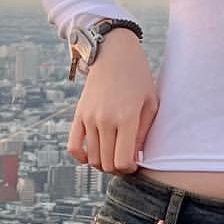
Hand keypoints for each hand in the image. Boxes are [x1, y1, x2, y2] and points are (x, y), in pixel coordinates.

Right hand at [68, 31, 158, 173]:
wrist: (114, 54)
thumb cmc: (138, 77)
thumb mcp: (150, 103)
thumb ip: (144, 132)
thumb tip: (135, 158)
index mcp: (126, 118)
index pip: (122, 161)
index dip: (130, 169)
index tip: (135, 163)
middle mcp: (105, 121)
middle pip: (107, 163)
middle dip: (117, 168)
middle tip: (125, 160)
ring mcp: (89, 118)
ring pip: (92, 158)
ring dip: (103, 163)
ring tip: (113, 155)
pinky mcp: (79, 115)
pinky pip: (73, 147)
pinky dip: (81, 157)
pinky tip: (91, 156)